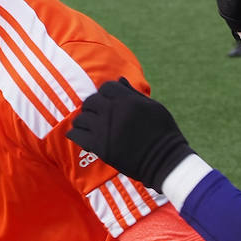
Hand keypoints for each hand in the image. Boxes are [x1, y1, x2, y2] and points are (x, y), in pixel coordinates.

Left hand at [68, 78, 192, 189]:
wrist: (164, 160)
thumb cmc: (163, 133)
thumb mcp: (153, 107)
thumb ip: (133, 93)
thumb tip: (119, 80)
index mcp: (128, 100)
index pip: (106, 87)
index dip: (106, 94)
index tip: (108, 103)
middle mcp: (114, 112)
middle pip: (91, 101)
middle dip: (93, 107)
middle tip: (97, 116)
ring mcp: (105, 129)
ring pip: (81, 118)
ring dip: (84, 121)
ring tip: (89, 127)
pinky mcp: (100, 147)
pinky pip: (77, 135)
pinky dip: (76, 134)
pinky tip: (82, 136)